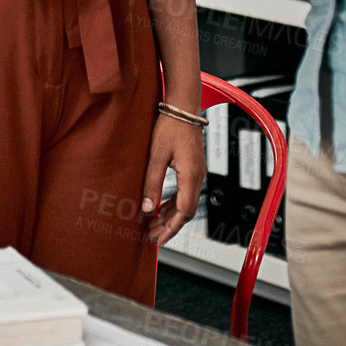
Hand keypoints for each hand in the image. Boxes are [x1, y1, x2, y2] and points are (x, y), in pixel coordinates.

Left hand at [140, 114, 205, 245]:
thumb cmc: (171, 125)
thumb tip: (147, 209)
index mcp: (191, 175)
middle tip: (151, 236)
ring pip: (186, 203)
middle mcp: (198, 175)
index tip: (158, 240)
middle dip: (169, 226)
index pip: (184, 212)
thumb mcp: (156, 155)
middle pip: (186, 211)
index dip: (171, 229)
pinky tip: (160, 206)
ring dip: (170, 215)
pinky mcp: (192, 166)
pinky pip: (185, 192)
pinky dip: (173, 203)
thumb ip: (152, 183)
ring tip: (153, 224)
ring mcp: (196, 171)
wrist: (182, 105)